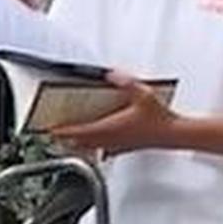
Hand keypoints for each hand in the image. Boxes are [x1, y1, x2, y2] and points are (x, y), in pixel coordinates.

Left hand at [50, 72, 179, 154]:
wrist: (174, 134)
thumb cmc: (159, 118)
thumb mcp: (142, 94)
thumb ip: (125, 82)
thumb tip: (111, 73)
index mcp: (109, 128)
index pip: (78, 132)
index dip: (61, 131)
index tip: (48, 129)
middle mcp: (109, 139)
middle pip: (78, 142)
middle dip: (64, 138)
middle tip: (51, 133)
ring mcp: (116, 146)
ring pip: (89, 148)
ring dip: (76, 144)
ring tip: (66, 139)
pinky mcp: (124, 148)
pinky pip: (103, 150)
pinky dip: (94, 148)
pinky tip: (96, 147)